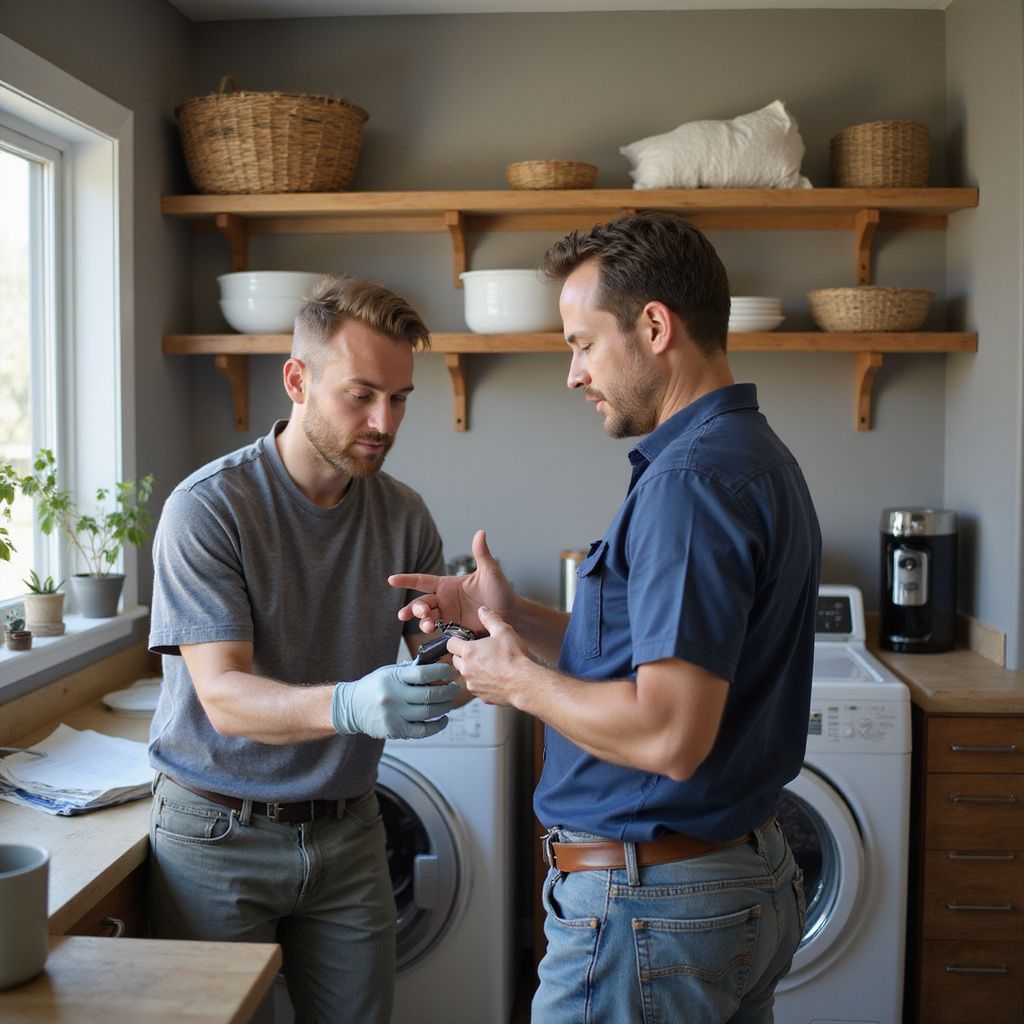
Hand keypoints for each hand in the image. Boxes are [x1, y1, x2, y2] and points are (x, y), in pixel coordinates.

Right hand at [331, 662, 460, 739]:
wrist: (351, 707)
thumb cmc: (374, 687)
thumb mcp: (389, 672)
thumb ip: (410, 671)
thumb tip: (436, 669)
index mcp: (393, 678)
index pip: (423, 673)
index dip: (442, 672)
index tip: (450, 672)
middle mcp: (393, 696)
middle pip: (429, 694)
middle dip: (448, 691)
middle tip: (455, 688)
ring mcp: (394, 715)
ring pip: (428, 712)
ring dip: (444, 707)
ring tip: (449, 702)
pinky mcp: (395, 730)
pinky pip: (422, 731)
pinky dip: (437, 726)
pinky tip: (443, 719)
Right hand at [389, 530, 515, 635]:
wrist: (511, 614)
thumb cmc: (501, 591)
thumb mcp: (490, 572)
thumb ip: (482, 554)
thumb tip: (481, 532)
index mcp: (448, 584)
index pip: (422, 580)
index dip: (407, 580)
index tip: (391, 580)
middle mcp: (444, 600)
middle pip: (422, 602)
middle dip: (415, 607)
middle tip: (419, 611)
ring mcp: (448, 615)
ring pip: (427, 618)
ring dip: (423, 621)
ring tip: (427, 625)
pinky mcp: (454, 628)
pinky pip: (439, 630)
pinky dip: (433, 631)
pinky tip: (433, 632)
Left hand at [445, 606, 530, 707]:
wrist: (524, 683)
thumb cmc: (514, 658)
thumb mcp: (504, 631)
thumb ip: (490, 619)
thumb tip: (482, 610)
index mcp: (468, 652)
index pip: (450, 644)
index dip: (457, 640)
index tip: (465, 639)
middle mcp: (466, 670)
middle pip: (455, 660)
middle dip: (464, 655)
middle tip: (480, 651)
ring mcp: (472, 684)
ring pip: (465, 674)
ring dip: (472, 669)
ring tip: (490, 665)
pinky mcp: (480, 696)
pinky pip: (476, 686)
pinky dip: (481, 682)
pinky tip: (495, 677)